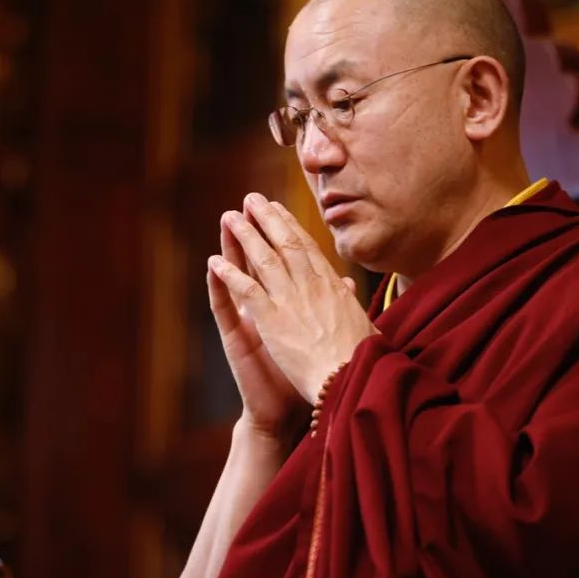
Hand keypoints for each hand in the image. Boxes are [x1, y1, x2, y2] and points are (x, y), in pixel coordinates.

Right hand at [208, 209, 308, 443]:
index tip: (282, 206)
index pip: (283, 261)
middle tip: (250, 199)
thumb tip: (348, 284)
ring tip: (227, 219)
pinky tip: (212, 264)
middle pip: (258, 260)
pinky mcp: (236, 339)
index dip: (282, 234)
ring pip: (238, 276)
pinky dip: (218, 285)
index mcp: (286, 304)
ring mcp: (248, 320)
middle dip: (255, 229)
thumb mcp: (323, 336)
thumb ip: (331, 307)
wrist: (286, 412)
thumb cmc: (307, 375)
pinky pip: (224, 308)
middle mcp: (265, 307)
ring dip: (232, 247)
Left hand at [209, 193, 378, 402]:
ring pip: (264, 259)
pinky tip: (215, 261)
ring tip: (229, 217)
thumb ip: (350, 301)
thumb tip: (349, 285)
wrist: (353, 378)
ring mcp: (291, 301)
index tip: (279, 210)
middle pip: (285, 244)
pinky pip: (246, 290)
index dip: (291, 226)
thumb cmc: (363, 357)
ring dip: (245, 236)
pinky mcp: (272, 320)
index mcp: (333, 287)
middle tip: (251, 199)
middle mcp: (312, 286)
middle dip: (267, 219)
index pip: (308, 248)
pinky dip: (229, 274)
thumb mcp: (363, 323)